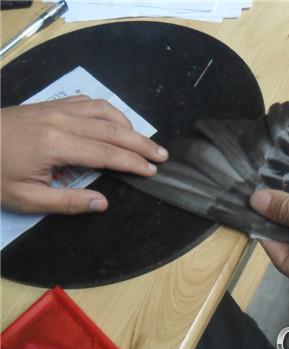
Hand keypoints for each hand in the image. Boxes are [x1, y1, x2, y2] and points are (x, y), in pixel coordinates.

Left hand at [1, 96, 167, 213]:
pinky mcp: (50, 104)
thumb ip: (66, 202)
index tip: (152, 171)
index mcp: (57, 145)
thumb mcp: (24, 197)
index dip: (133, 163)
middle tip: (162, 155)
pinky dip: (108, 111)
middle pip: (113, 129)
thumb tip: (102, 203)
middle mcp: (62, 121)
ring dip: (128, 125)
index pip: (107, 153)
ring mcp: (56, 108)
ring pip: (104, 111)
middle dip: (141, 143)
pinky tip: (114, 122)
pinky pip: (87, 102)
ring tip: (143, 141)